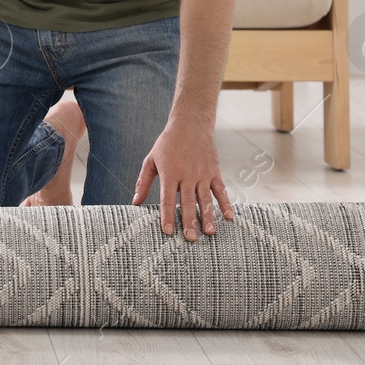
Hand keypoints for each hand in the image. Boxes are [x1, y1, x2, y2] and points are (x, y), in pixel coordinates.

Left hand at [131, 120, 234, 240]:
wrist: (190, 125)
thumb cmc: (167, 144)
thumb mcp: (151, 160)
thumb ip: (143, 182)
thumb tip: (135, 203)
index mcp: (170, 173)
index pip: (167, 199)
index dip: (167, 216)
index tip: (167, 232)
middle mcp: (187, 175)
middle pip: (188, 202)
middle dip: (189, 222)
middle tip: (190, 239)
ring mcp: (202, 174)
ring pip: (205, 199)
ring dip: (208, 216)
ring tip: (209, 233)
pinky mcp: (214, 172)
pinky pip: (221, 190)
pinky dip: (226, 203)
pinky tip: (229, 217)